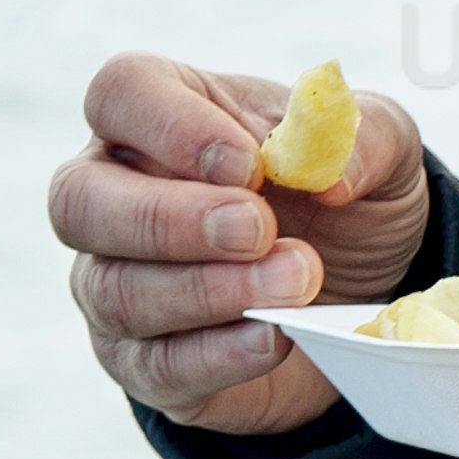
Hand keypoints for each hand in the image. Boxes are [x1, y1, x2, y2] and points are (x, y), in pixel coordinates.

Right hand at [52, 47, 434, 443]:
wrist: (357, 294)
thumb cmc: (342, 199)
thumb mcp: (380, 147)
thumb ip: (364, 136)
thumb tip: (331, 175)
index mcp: (158, 114)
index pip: (120, 94)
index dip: (172, 127)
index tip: (250, 163)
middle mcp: (113, 194)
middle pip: (79, 200)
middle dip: (169, 219)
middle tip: (259, 229)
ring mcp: (113, 282)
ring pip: (115, 290)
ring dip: (210, 291)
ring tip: (295, 283)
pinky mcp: (141, 362)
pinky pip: (154, 364)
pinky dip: (218, 354)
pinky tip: (274, 339)